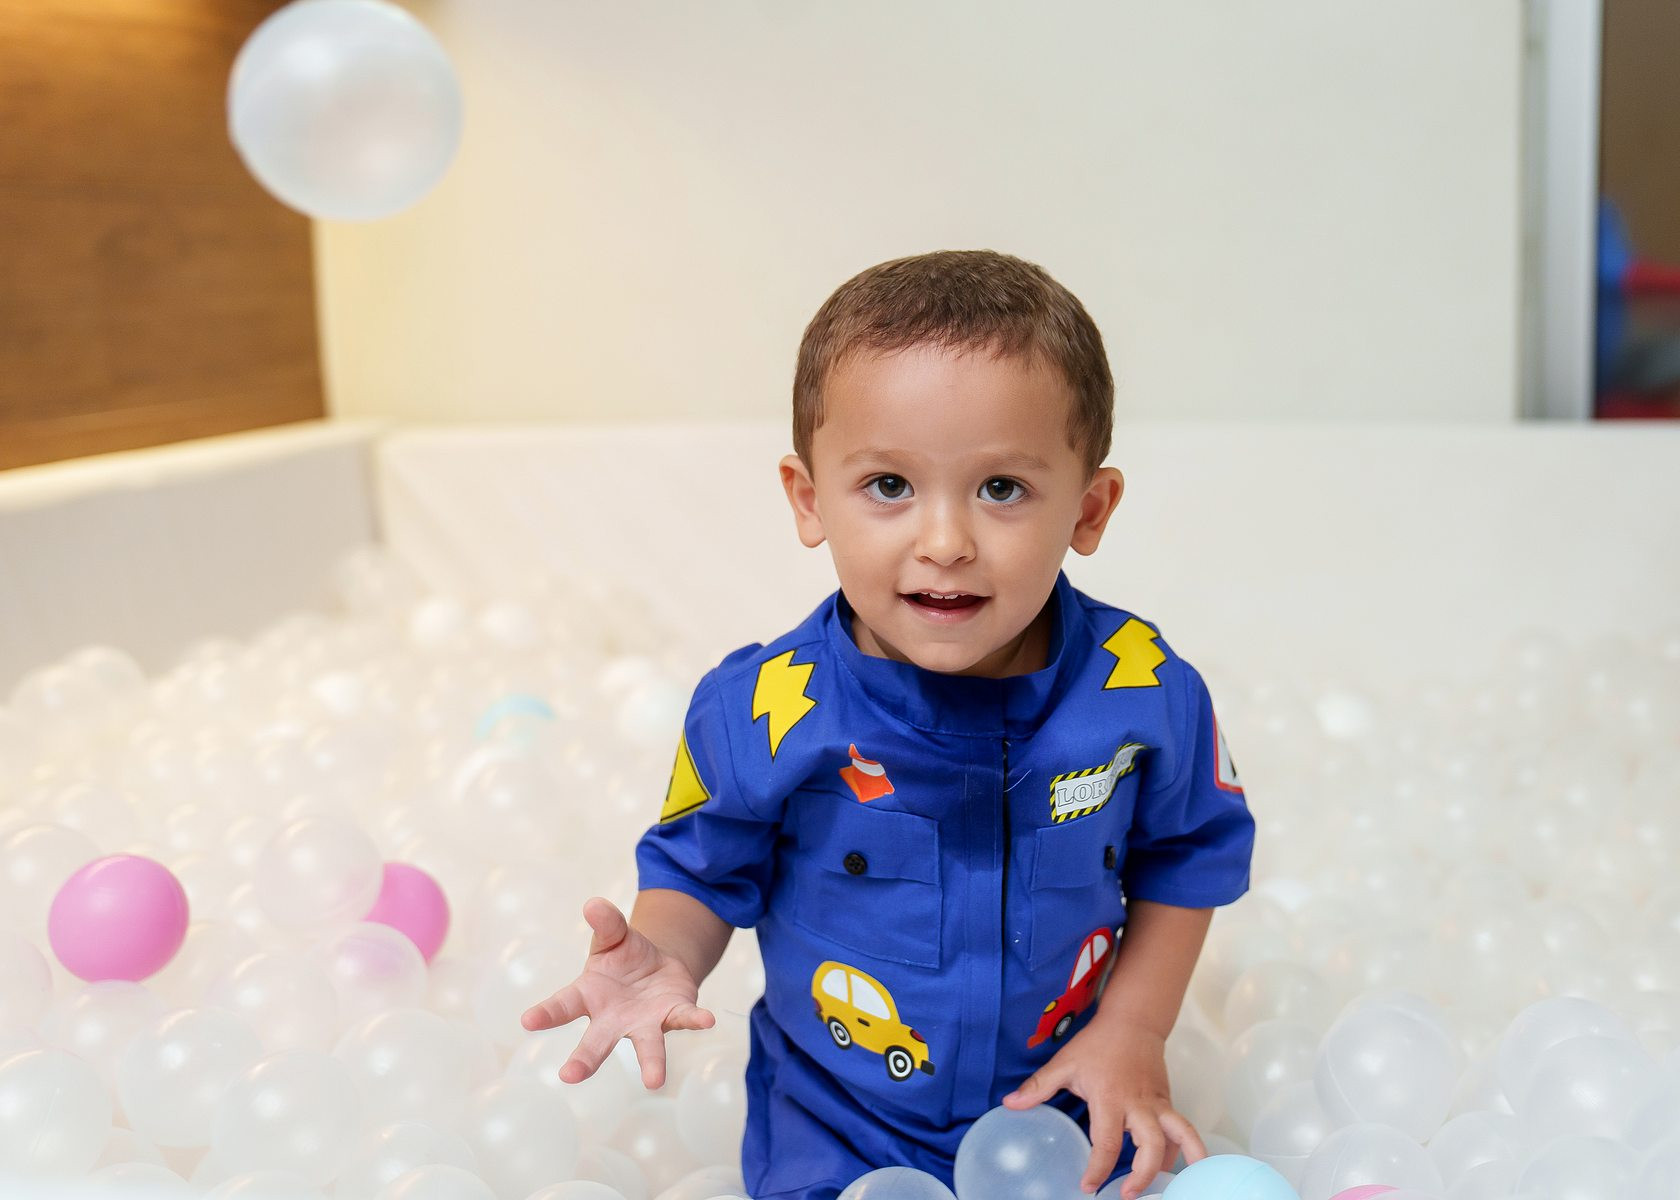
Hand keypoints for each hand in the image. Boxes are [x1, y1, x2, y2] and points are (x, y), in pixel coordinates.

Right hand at [520, 896, 714, 1088]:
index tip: (527, 1021)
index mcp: (588, 996)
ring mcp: (643, 1022)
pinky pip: (684, 1018)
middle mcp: (613, 1018)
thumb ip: (606, 923)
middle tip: (569, 1076)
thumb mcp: (614, 935)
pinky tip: (707, 1020)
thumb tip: (593, 904)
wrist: (657, 966)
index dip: (545, 1013)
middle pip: (597, 1041)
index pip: (563, 1005)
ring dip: (651, 1062)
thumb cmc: (623, 957)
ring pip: (646, 1044)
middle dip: (585, 1059)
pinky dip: (695, 1019)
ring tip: (654, 1081)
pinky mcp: (673, 1015)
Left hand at [1000, 1017, 1205, 1197]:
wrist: (1133, 1021)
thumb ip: (1038, 1087)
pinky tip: (1172, 1164)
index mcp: (1109, 1098)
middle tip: (1127, 1195)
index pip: (1106, 1142)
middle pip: (1150, 1145)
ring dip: (1178, 1161)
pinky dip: (1183, 1148)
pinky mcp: (1168, 1101)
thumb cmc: (1097, 1043)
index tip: (1087, 1187)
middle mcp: (1138, 1104)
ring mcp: (1157, 1103)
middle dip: (1142, 1175)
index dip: (1098, 1169)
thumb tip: (1009, 1104)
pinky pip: (1181, 1129)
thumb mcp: (1065, 1063)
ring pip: (1179, 1135)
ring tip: (1168, 1186)